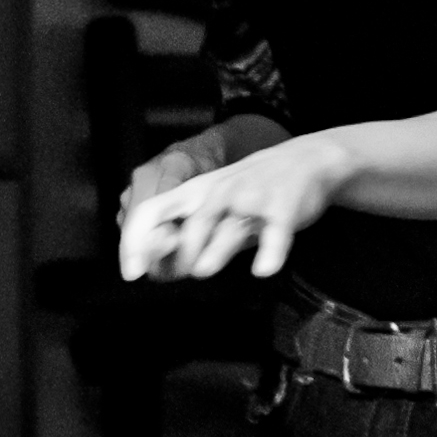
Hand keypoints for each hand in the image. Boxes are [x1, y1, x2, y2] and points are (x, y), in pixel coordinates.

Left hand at [119, 129, 353, 282]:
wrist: (305, 162)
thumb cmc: (250, 191)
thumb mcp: (213, 205)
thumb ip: (188, 234)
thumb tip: (155, 268)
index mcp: (195, 193)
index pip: (154, 213)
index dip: (137, 243)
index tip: (131, 272)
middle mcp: (220, 193)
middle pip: (190, 224)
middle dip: (179, 254)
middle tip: (179, 274)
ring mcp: (252, 200)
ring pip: (229, 228)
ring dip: (214, 250)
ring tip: (202, 270)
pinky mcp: (284, 210)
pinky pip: (275, 235)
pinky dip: (270, 253)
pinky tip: (262, 269)